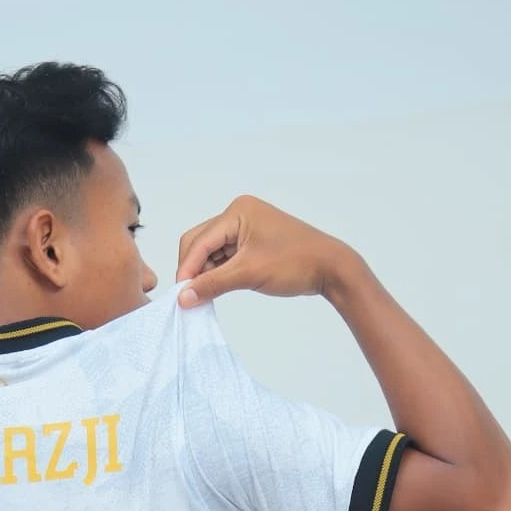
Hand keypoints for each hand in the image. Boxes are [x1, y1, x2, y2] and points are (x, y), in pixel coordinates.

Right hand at [175, 195, 349, 305]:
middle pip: (200, 243)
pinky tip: (215, 289)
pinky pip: (225, 257)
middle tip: (189, 297)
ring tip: (204, 296)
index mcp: (237, 212)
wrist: (330, 268)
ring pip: (211, 252)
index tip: (180, 295)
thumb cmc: (294, 263)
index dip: (187, 268)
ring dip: (205, 273)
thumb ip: (212, 284)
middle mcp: (238, 214)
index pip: (200, 241)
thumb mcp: (248, 274)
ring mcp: (245, 228)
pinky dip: (218, 273)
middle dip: (194, 269)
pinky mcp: (251, 243)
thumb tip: (182, 298)